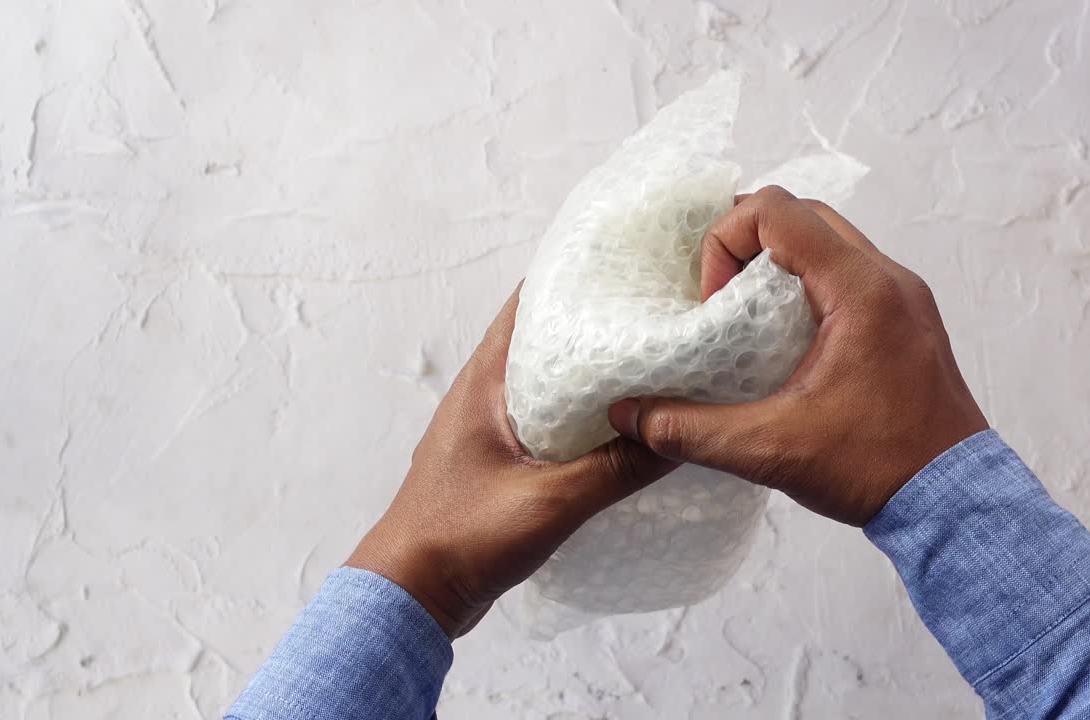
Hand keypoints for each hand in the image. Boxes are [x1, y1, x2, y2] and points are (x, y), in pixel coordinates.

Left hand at [348, 289, 675, 637]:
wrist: (411, 595)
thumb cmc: (460, 538)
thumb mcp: (549, 502)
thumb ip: (615, 469)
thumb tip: (678, 435)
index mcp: (484, 382)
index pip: (528, 304)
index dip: (574, 279)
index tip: (626, 266)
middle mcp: (485, 394)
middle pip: (546, 339)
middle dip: (597, 326)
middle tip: (656, 317)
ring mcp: (491, 428)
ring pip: (550, 383)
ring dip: (592, 376)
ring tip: (652, 370)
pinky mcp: (501, 461)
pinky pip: (550, 423)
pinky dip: (584, 417)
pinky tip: (623, 432)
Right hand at [608, 186, 987, 526]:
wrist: (956, 505)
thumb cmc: (882, 469)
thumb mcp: (772, 450)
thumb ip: (692, 430)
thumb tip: (630, 416)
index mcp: (861, 289)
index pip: (777, 210)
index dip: (727, 241)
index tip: (714, 303)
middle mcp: (888, 279)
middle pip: (802, 215)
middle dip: (746, 245)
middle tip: (719, 302)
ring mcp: (903, 299)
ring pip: (827, 242)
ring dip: (777, 266)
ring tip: (745, 321)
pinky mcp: (906, 322)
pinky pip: (847, 276)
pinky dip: (806, 288)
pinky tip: (783, 343)